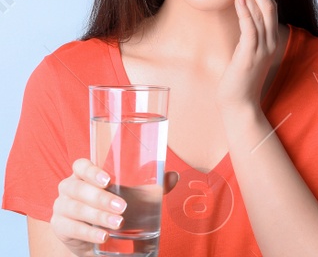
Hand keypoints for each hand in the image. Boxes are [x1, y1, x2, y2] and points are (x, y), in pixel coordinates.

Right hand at [50, 159, 177, 255]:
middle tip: (123, 207)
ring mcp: (61, 207)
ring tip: (119, 224)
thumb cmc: (114, 209)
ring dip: (98, 216)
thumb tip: (173, 176)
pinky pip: (70, 228)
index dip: (91, 171)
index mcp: (84, 175)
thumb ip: (153, 187)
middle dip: (100, 198)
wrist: (99, 237)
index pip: (80, 165)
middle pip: (77, 188)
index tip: (108, 180)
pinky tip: (103, 237)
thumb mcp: (133, 197)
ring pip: (74, 208)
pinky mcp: (60, 226)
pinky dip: (88, 232)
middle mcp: (69, 188)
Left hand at [219, 0, 278, 111]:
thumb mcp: (246, 53)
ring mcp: (262, 48)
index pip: (270, 7)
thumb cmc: (239, 80)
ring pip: (261, 13)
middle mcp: (270, 41)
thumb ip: (248, 37)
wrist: (240, 103)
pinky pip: (250, 29)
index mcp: (270, 39)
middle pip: (268, 5)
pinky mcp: (250, 55)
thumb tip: (242, 20)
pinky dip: (245, 12)